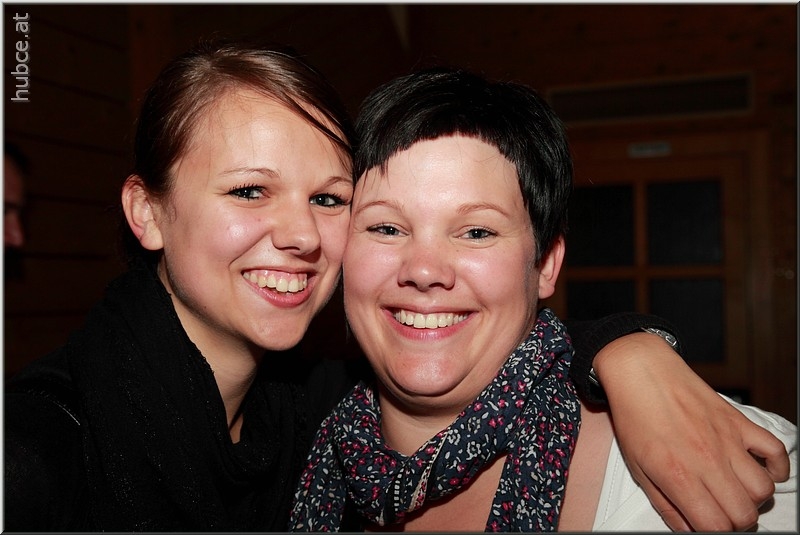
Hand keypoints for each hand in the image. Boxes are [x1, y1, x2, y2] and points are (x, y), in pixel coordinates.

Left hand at [594, 332, 789, 531]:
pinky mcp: (738, 421)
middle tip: (719, 511)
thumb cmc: (634, 417)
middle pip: (745, 514)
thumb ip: (665, 503)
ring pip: (763, 489)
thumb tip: (685, 529)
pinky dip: (776, 467)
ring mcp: (727, 440)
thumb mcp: (638, 468)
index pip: (715, 526)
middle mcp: (707, 461)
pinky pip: (775, 450)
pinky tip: (760, 470)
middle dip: (734, 521)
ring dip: (752, 498)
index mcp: (678, 475)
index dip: (712, 532)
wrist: (641, 372)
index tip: (705, 524)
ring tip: (734, 490)